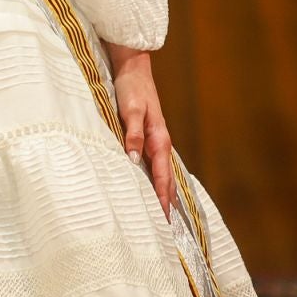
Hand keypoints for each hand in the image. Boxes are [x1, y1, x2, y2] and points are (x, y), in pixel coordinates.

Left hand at [106, 43, 174, 218]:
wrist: (133, 69)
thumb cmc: (131, 89)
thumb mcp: (130, 111)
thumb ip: (133, 134)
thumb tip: (133, 160)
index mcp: (159, 140)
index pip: (162, 177)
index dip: (162, 198)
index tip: (163, 220)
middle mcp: (161, 143)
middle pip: (167, 180)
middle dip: (167, 203)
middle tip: (166, 228)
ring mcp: (156, 140)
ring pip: (163, 173)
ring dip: (164, 194)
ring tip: (163, 215)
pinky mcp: (149, 136)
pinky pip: (155, 164)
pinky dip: (157, 180)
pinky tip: (152, 187)